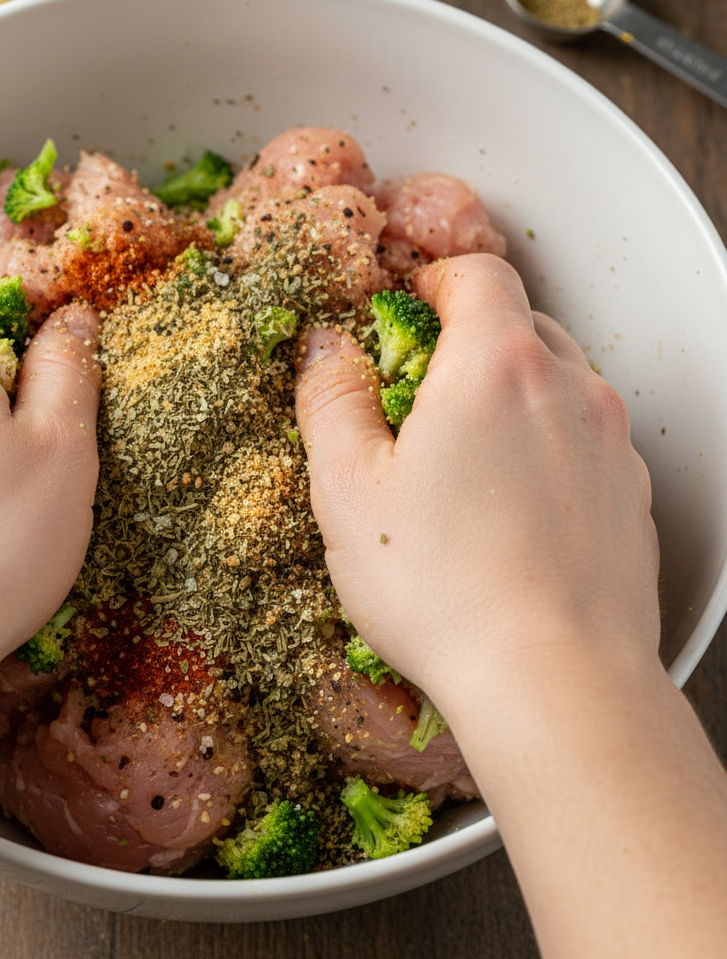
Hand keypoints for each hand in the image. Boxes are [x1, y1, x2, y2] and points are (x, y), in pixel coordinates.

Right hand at [294, 253, 659, 705]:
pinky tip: (507, 508)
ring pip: (556, 382)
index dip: (435, 279)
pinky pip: (583, 441)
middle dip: (467, 339)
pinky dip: (545, 447)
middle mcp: (568, 388)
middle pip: (519, 323)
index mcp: (494, 366)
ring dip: (508, 394)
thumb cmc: (444, 588)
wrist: (555, 684)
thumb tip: (328, 349)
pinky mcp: (631, 496)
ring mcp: (611, 443)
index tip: (407, 307)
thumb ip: (330, 399)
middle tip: (418, 391)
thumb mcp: (348, 489)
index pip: (477, 274)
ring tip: (462, 458)